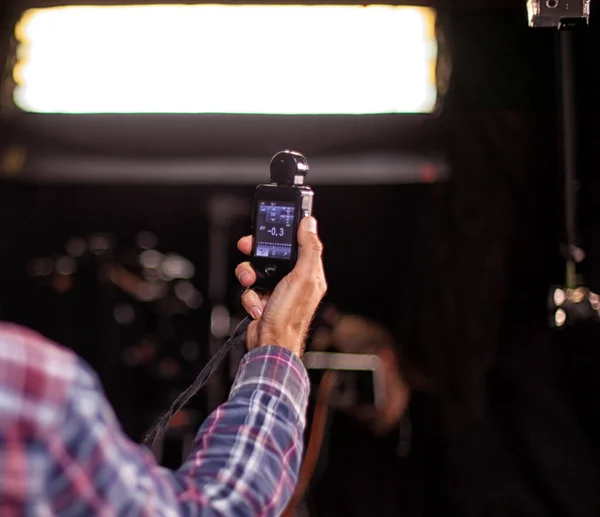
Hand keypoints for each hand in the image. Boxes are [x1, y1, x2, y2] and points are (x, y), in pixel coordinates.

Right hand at [235, 217, 326, 356]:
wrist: (271, 345)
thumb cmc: (290, 316)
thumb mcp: (303, 277)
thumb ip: (308, 249)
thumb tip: (310, 224)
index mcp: (309, 272)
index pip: (299, 242)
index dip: (287, 231)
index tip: (275, 221)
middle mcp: (294, 279)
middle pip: (272, 253)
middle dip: (257, 251)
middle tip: (248, 247)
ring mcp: (277, 290)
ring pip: (256, 269)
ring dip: (249, 275)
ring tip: (252, 284)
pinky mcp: (262, 300)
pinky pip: (250, 288)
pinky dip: (249, 297)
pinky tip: (258, 307)